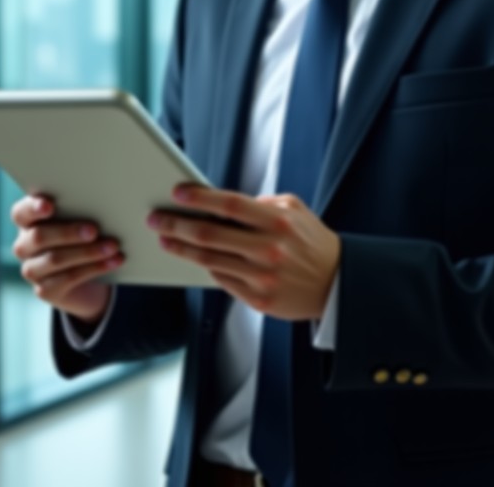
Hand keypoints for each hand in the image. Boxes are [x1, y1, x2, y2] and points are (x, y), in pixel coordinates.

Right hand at [10, 194, 124, 324]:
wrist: (85, 276)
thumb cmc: (81, 234)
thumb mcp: (79, 218)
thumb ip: (80, 208)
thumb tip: (108, 200)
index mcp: (28, 221)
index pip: (21, 213)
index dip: (33, 208)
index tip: (49, 206)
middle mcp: (24, 246)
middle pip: (38, 237)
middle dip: (68, 232)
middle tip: (94, 230)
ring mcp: (32, 270)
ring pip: (55, 259)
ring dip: (87, 252)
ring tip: (112, 246)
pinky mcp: (45, 290)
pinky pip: (69, 278)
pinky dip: (94, 268)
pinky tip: (112, 261)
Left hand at [149, 185, 340, 321]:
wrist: (337, 283)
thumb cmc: (312, 241)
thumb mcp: (295, 210)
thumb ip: (262, 203)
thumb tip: (223, 204)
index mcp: (278, 222)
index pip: (230, 205)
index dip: (201, 197)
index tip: (177, 192)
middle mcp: (268, 250)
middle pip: (210, 235)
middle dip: (177, 225)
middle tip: (156, 219)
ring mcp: (262, 278)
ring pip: (209, 260)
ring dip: (181, 249)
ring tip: (165, 240)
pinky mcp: (258, 300)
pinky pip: (222, 280)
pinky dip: (204, 267)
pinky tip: (192, 258)